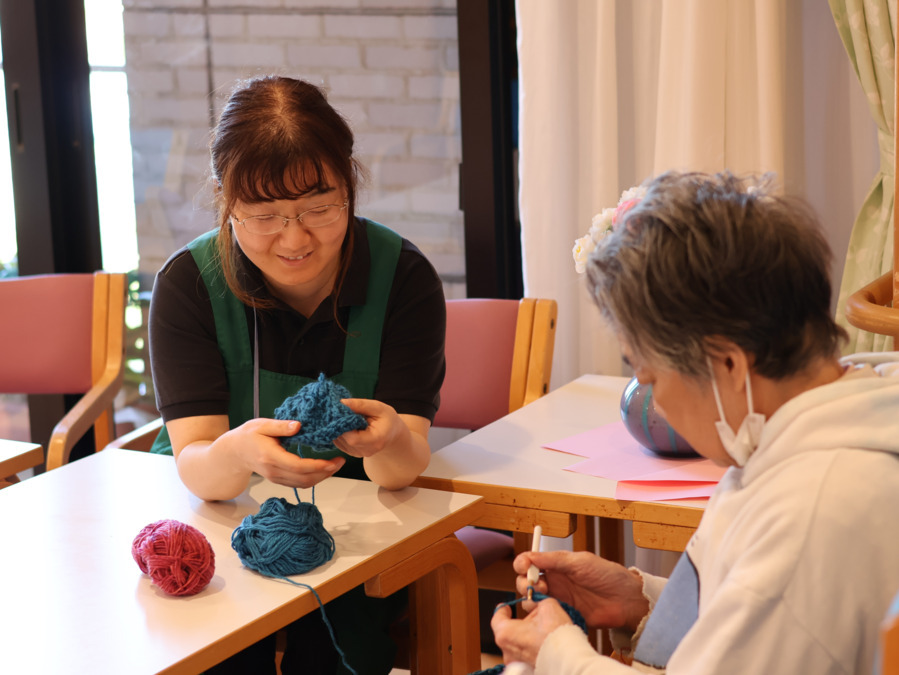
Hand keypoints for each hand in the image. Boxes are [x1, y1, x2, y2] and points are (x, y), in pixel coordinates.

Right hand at [226, 418, 343, 487]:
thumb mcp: (262, 425)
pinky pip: (299, 483)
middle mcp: (274, 471)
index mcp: (271, 457)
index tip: (333, 460)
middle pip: (304, 479)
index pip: (298, 466)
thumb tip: (299, 425)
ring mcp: (276, 478)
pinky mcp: (278, 480)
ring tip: (336, 464)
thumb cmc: (248, 435)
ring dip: (322, 477)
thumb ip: (280, 426)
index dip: (318, 466)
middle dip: (325, 473)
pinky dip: (314, 478)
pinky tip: (323, 468)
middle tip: (340, 461)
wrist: (234, 452)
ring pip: (303, 484)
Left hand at [333, 398, 407, 457]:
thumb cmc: (386, 418)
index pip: (353, 439)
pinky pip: (339, 442)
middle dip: (339, 424)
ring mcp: (359, 454)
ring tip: (343, 416)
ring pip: (339, 441)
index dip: (343, 426)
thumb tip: (341, 403)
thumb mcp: (378, 407)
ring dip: (337, 428)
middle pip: (344, 440)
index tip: (341, 412)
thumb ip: (361, 405)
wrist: (392, 433)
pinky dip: (338, 432)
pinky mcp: (353, 453)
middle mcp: (367, 451)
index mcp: (376, 440)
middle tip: (339, 411)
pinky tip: (344, 423)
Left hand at [491, 597, 573, 666]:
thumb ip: (537, 602)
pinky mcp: (527, 671)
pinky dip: (531, 650)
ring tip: (541, 632)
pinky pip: (525, 657)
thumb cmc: (555, 634)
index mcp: (506, 633)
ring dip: (525, 638)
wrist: (569, 658)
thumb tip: (536, 602)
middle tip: (532, 618)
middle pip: (508, 633)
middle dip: (519, 624)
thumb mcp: (548, 606)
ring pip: (517, 646)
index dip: (502, 610)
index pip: (497, 618)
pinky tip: (544, 645)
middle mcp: (507, 651)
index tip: (507, 607)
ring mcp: (517, 664)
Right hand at [513, 550, 647, 631]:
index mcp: (556, 565)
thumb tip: (531, 556)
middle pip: (526, 581)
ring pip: (531, 599)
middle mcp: (554, 581)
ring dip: (530, 598)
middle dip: (525, 582)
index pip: (530, 562)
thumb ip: (554, 560)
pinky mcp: (563, 615)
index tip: (524, 567)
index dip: (523, 564)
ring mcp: (558, 599)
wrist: (625, 600)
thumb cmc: (607, 575)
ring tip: (542, 598)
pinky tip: (548, 612)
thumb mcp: (580, 562)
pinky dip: (540, 615)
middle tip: (538, 585)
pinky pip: (544, 616)